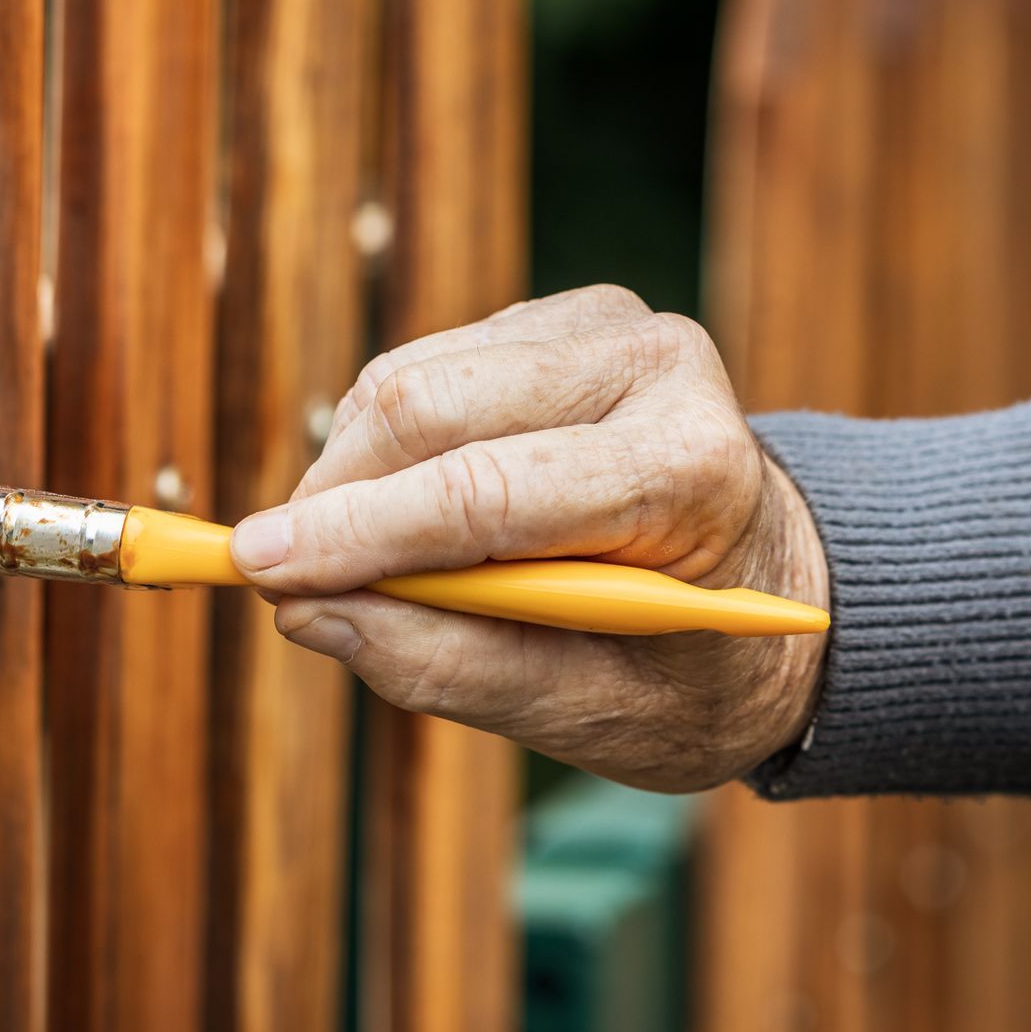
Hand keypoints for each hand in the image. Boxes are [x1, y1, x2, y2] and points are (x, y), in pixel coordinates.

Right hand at [229, 286, 828, 791]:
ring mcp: (606, 325)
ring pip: (410, 379)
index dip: (359, 534)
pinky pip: (422, 370)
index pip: (488, 489)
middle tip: (285, 582)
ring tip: (369, 564)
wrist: (775, 593)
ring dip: (353, 475)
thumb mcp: (591, 712)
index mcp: (690, 468)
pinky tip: (416, 512)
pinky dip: (385, 448)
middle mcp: (655, 364)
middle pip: (430, 409)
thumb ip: (448, 666)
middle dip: (336, 499)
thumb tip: (306, 612)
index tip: (256, 570)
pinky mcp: (559, 319)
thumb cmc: (692, 671)